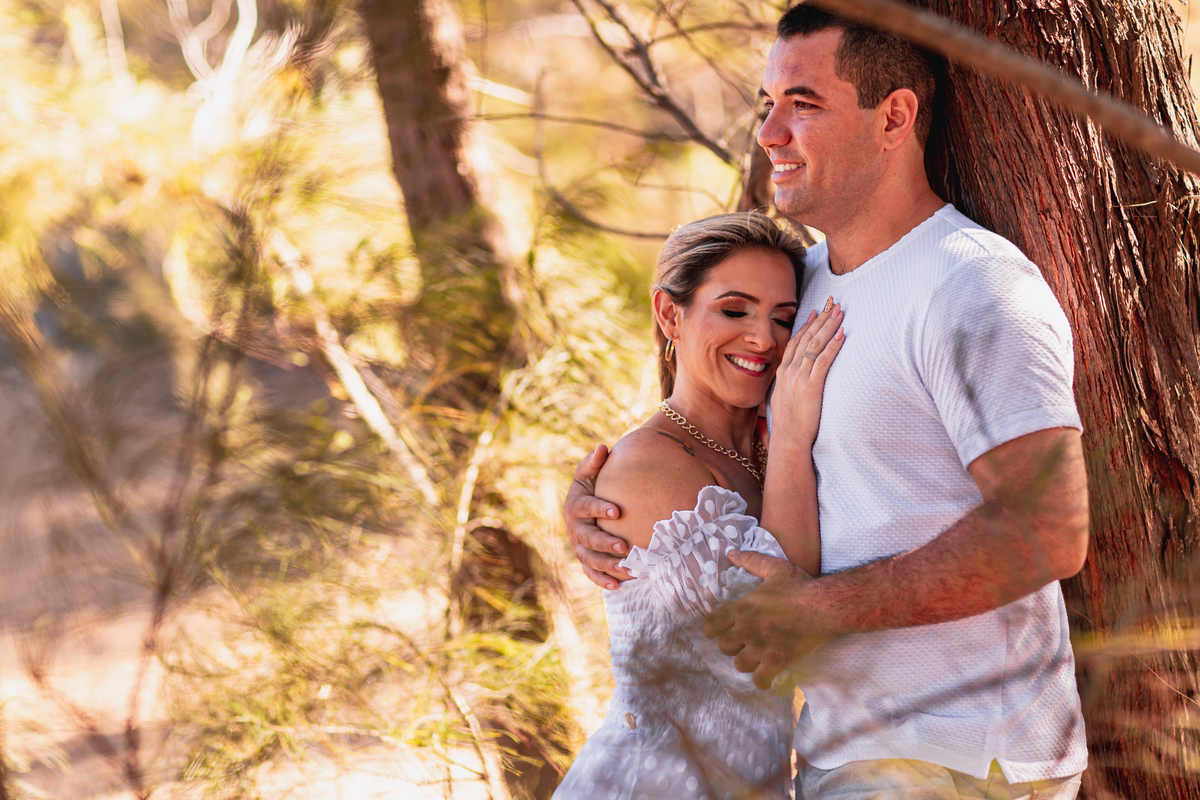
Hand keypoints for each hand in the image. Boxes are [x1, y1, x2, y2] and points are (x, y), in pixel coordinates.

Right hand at [564, 445, 631, 589]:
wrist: (590, 505)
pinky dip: (601, 580)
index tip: (618, 511)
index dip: (600, 509)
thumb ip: (594, 462)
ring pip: (589, 558)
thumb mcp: (590, 473)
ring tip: (627, 568)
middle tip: (624, 546)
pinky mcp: (585, 559)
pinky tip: (618, 586)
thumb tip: (603, 448)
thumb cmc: (594, 485)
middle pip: (587, 538)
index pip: (586, 507)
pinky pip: (590, 573)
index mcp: (575, 505)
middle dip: (604, 543)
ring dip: (606, 565)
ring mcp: (578, 545)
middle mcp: (574, 528)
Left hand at [702, 549, 827, 689]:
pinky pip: (759, 680)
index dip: (713, 630)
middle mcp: (747, 629)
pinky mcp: (777, 662)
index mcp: (742, 607)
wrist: (825, 606)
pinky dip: (762, 680)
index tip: (720, 631)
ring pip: (739, 664)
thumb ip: (751, 560)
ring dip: (747, 662)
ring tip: (757, 657)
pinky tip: (768, 674)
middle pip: (724, 647)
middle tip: (745, 642)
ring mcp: (761, 647)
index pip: (711, 625)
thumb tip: (731, 552)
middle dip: (733, 645)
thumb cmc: (800, 586)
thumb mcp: (774, 568)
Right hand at [771, 299, 844, 446]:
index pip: (794, 342)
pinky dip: (833, 346)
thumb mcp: (783, 398)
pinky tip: (842, 335)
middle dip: (820, 320)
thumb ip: (789, 384)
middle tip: (832, 305)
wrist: (788, 439)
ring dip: (829, 327)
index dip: (806, 325)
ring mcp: (798, 378)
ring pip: (814, 345)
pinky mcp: (810, 387)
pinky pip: (822, 361)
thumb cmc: (789, 424)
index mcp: (782, 373)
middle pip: (806, 338)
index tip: (815, 312)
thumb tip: (795, 379)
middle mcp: (789, 372)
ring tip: (840, 314)